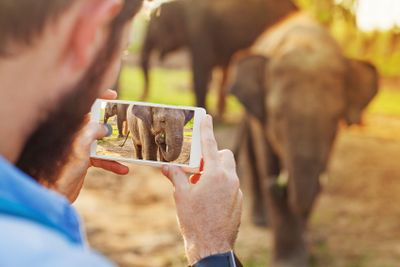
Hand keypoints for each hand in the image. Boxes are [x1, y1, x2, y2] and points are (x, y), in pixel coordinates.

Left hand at [54, 89, 128, 201]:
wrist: (52, 194)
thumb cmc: (61, 168)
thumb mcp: (80, 144)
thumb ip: (93, 130)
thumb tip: (105, 128)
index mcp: (70, 125)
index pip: (83, 104)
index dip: (98, 97)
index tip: (114, 96)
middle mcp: (74, 134)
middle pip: (95, 122)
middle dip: (111, 122)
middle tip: (126, 121)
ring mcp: (79, 147)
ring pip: (101, 141)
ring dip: (115, 146)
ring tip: (130, 148)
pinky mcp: (83, 161)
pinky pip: (101, 158)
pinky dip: (111, 163)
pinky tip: (123, 169)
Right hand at [161, 115, 241, 264]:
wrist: (211, 246)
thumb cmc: (194, 221)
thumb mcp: (181, 196)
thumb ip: (176, 176)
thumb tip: (166, 166)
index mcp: (215, 174)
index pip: (210, 145)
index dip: (207, 129)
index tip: (206, 117)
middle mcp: (229, 178)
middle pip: (224, 155)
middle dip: (212, 156)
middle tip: (198, 167)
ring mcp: (236, 190)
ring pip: (228, 170)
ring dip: (216, 171)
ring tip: (200, 185)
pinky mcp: (238, 200)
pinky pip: (231, 184)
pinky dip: (221, 184)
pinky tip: (208, 198)